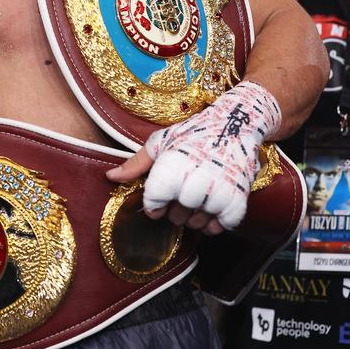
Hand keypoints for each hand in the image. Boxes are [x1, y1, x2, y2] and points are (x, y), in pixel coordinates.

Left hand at [107, 81, 280, 233]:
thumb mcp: (161, 141)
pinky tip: (211, 207)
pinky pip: (221, 226)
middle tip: (181, 191)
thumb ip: (136, 163)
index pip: (154, 202)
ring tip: (196, 197)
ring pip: (197, 223)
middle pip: (175, 216)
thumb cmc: (194, 133)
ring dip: (193, 217)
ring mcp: (220, 190)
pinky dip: (214, 223)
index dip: (152, 205)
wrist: (235, 123)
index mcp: (173, 164)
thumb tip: (110, 177)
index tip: (157, 199)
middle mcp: (196, 179)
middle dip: (174, 209)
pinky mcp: (239, 198)